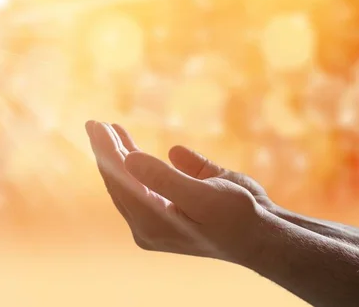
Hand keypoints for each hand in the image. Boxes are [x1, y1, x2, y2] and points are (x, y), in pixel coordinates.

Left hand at [85, 120, 265, 263]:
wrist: (263, 235)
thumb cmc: (238, 218)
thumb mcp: (204, 197)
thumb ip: (165, 179)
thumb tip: (129, 159)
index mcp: (151, 224)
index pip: (120, 182)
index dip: (107, 152)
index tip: (98, 126)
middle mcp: (148, 223)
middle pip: (119, 182)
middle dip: (107, 151)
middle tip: (95, 123)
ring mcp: (158, 215)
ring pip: (130, 181)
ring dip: (120, 154)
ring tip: (110, 130)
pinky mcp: (171, 205)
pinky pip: (146, 183)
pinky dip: (138, 162)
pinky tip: (131, 149)